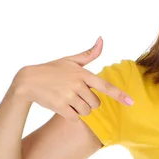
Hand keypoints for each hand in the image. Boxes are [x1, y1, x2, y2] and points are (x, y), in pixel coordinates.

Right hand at [12, 37, 133, 120]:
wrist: (27, 81)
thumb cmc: (52, 70)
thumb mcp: (70, 60)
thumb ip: (89, 54)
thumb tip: (102, 39)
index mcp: (83, 74)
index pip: (105, 86)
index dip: (119, 95)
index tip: (131, 102)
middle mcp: (77, 85)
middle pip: (96, 104)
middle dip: (89, 103)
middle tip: (76, 96)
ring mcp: (68, 96)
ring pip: (86, 112)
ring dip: (80, 110)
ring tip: (69, 101)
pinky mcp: (60, 107)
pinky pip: (75, 118)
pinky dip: (71, 116)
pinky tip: (63, 107)